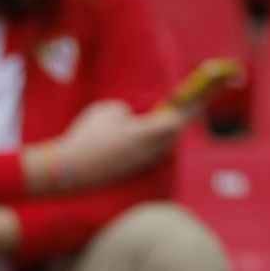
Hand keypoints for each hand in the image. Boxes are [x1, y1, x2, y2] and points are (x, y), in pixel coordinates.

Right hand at [34, 99, 192, 192]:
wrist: (69, 169)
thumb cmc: (87, 137)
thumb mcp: (107, 111)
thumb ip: (126, 112)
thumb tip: (132, 119)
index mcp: (143, 134)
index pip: (177, 121)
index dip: (191, 109)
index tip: (200, 99)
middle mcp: (146, 151)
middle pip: (172, 136)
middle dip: (180, 121)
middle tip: (186, 108)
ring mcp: (138, 163)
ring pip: (161, 147)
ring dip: (166, 135)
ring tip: (166, 122)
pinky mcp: (129, 171)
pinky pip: (148, 154)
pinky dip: (152, 144)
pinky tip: (145, 138)